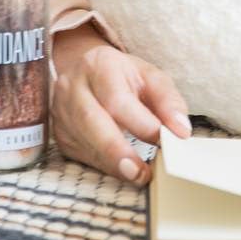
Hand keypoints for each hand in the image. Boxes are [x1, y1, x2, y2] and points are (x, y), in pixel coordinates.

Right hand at [51, 30, 191, 184]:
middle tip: (141, 172)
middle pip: (91, 121)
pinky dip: (103, 165)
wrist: (88, 71)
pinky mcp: (59, 134)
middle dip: (117, 151)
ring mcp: (61, 111)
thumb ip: (168, 101)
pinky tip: (120, 169)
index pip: (116, 98)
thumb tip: (181, 130)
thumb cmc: (124, 77)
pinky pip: (80, 154)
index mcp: (99, 65)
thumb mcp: (150, 77)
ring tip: (137, 174)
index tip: (163, 139)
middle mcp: (73, 86)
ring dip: (112, 163)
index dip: (139, 122)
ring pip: (83, 142)